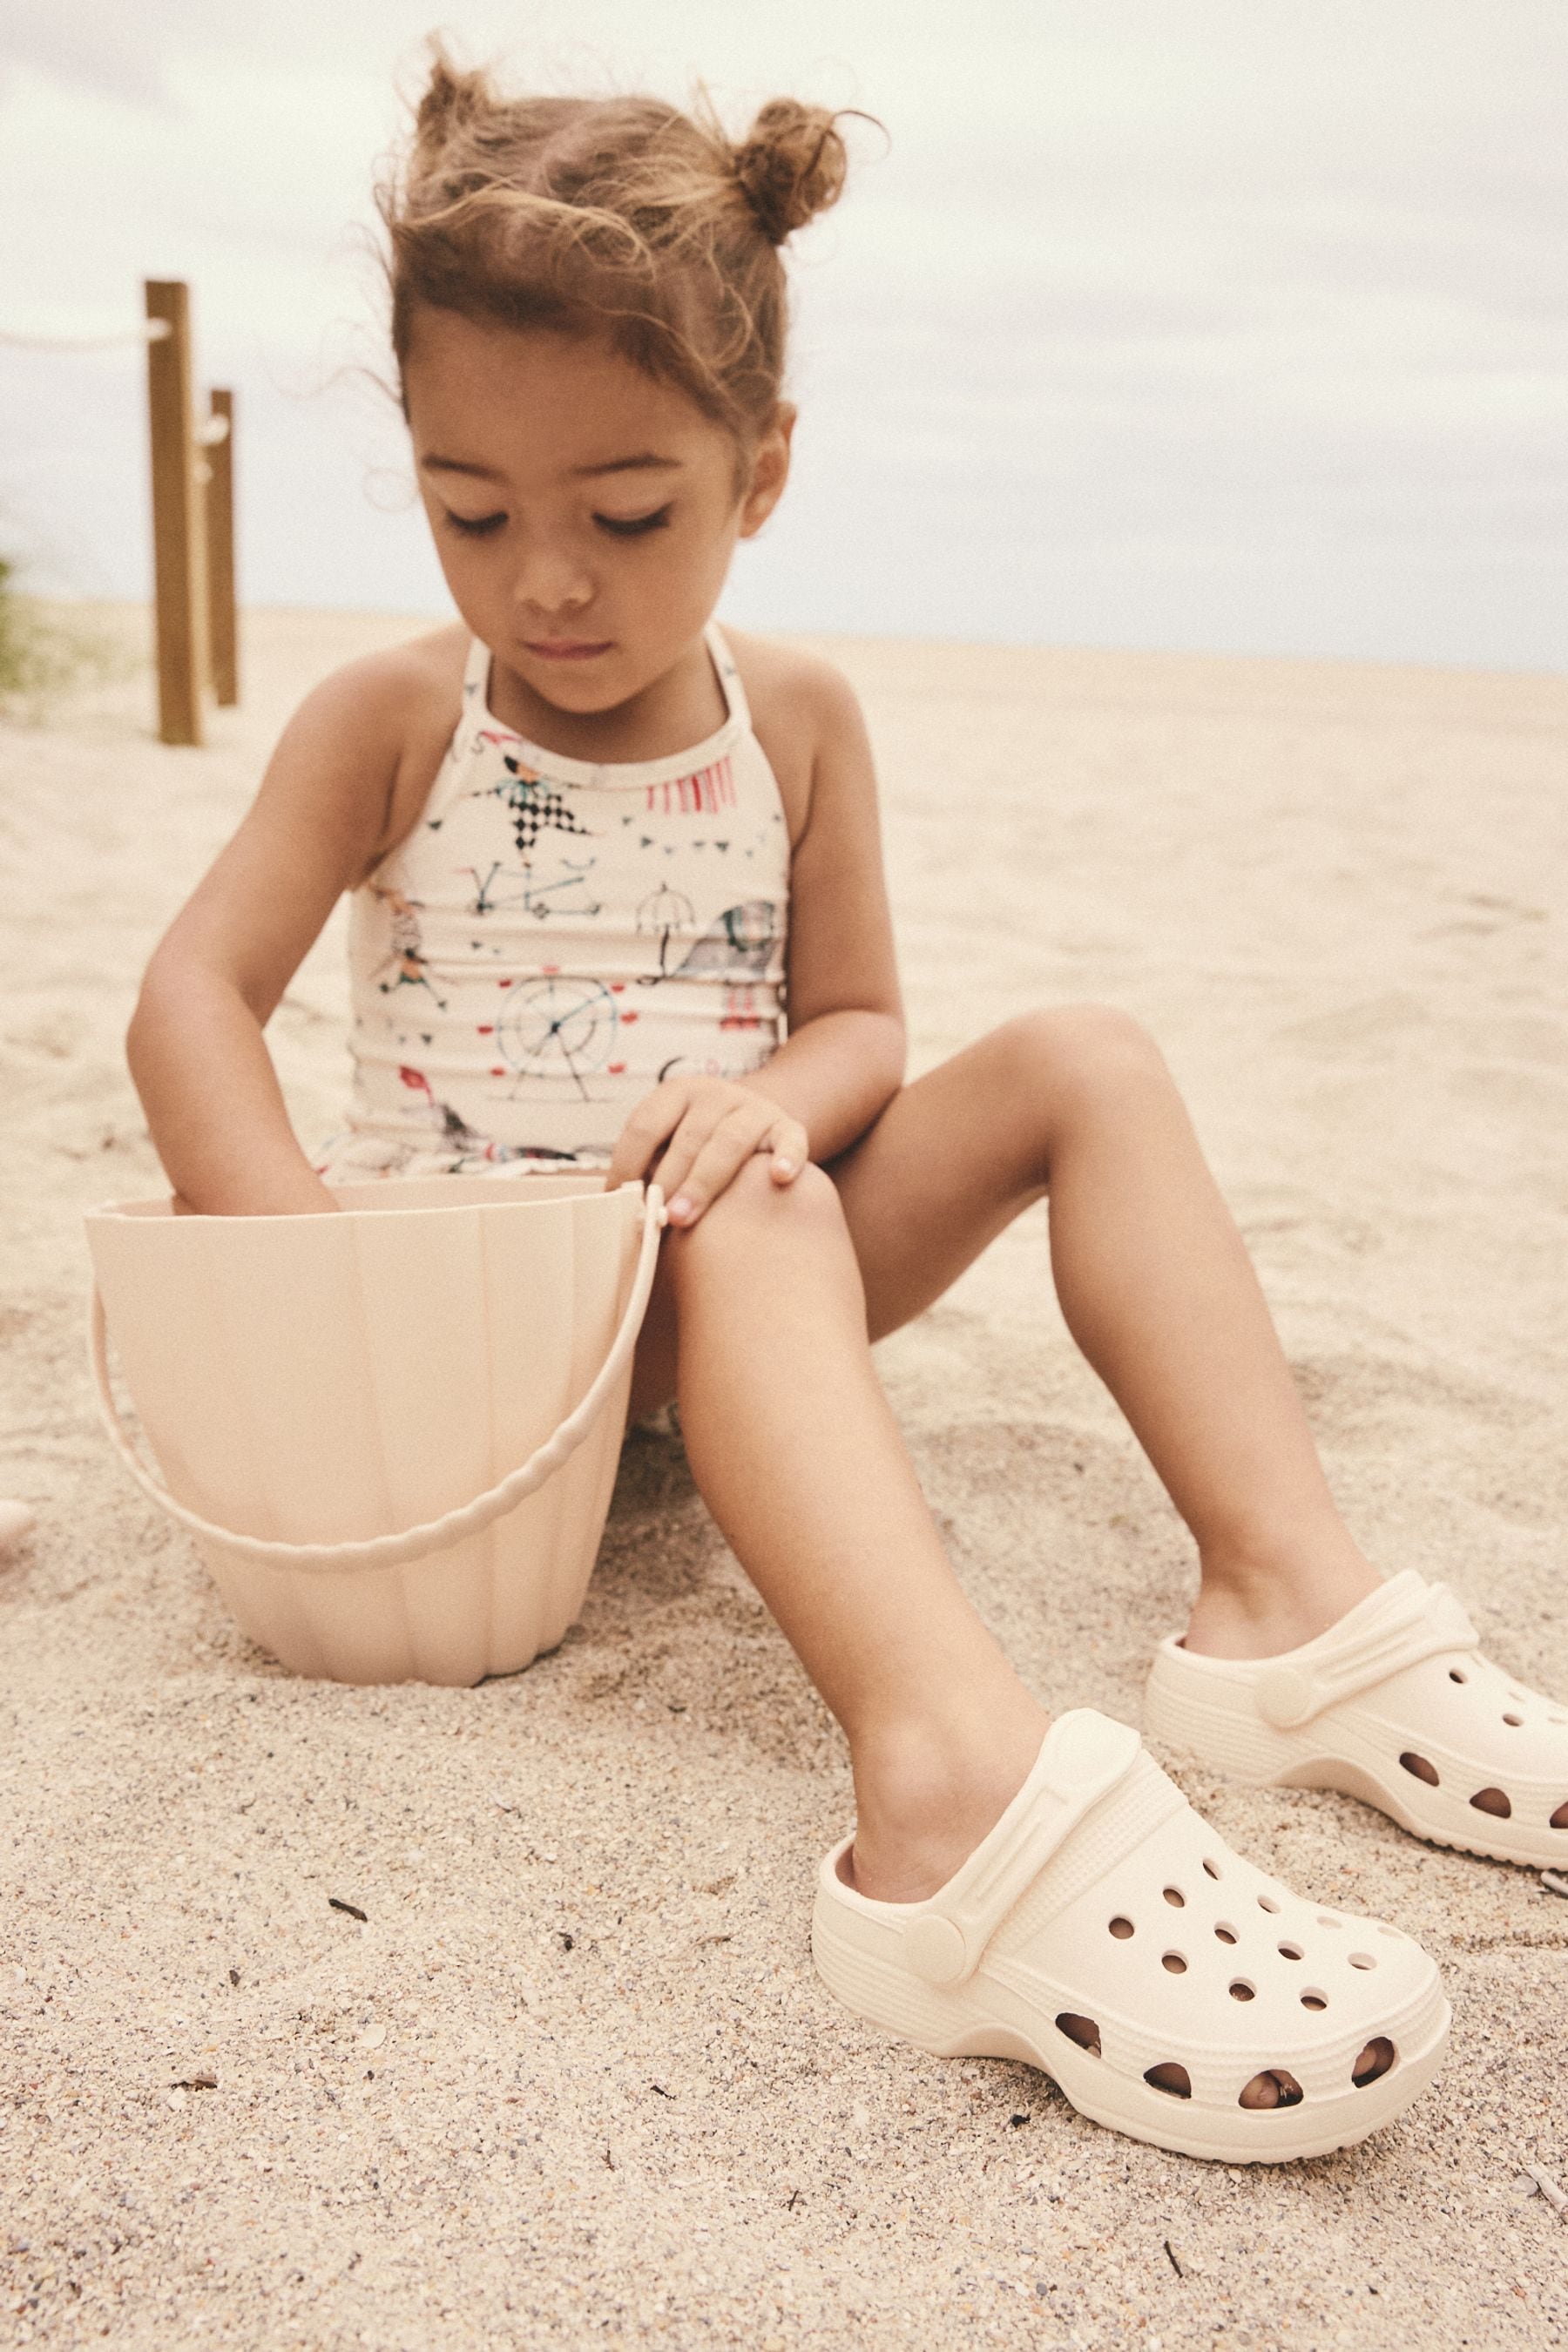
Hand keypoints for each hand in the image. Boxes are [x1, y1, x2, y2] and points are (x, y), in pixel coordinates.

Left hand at [607, 1077, 808, 1226]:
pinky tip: (778, 1177)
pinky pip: (790, 1141)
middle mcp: (716, 1094)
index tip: (620, 1201)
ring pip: (730, 1141)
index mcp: (677, 1092)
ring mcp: (754, 1109)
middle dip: (668, 1180)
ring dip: (704, 1181)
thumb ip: (647, 1166)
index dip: (628, 1164)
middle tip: (654, 1217)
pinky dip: (786, 1157)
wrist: (756, 1120)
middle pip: (687, 1138)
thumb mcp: (671, 1140)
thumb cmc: (700, 1144)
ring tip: (685, 1216)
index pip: (645, 1125)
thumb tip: (611, 1208)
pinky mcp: (787, 1128)